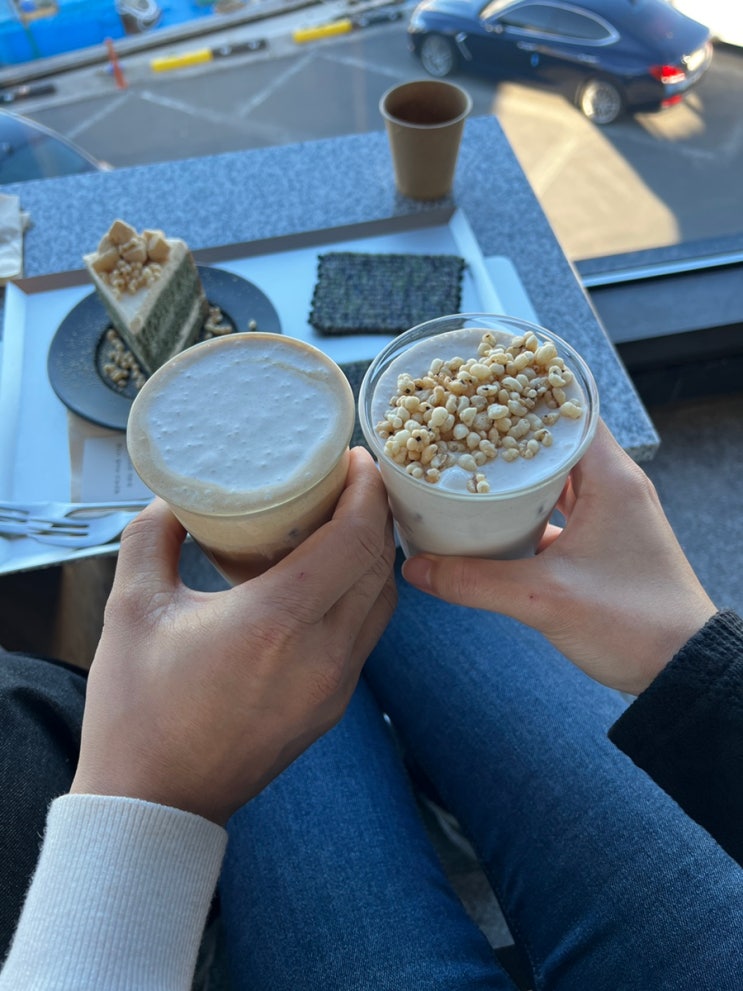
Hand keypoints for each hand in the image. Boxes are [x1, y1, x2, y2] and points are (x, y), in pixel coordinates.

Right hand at [71, 447, 396, 824]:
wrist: (155, 803)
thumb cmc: (137, 711)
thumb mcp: (131, 609)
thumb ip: (152, 537)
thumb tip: (174, 498)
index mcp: (275, 622)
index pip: (354, 539)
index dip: (366, 491)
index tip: (358, 459)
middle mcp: (322, 655)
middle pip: (380, 565)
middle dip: (376, 513)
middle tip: (353, 481)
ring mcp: (335, 687)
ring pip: (382, 602)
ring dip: (374, 555)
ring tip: (346, 520)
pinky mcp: (333, 707)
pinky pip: (366, 635)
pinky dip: (361, 594)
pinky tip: (329, 578)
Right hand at [402, 421, 715, 694]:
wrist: (680, 669)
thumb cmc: (633, 624)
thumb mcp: (545, 599)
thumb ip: (475, 582)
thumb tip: (416, 569)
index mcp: (611, 479)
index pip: (568, 411)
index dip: (524, 395)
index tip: (480, 388)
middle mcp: (613, 486)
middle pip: (554, 442)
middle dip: (507, 435)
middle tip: (459, 427)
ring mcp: (608, 514)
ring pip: (554, 479)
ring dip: (516, 476)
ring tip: (466, 468)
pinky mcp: (602, 541)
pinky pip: (557, 511)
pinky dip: (526, 511)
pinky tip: (489, 521)